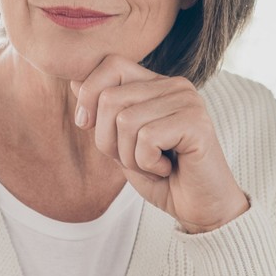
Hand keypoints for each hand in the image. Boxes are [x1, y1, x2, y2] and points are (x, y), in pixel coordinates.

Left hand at [72, 54, 250, 233]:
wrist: (201, 211)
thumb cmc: (163, 179)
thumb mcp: (121, 144)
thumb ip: (103, 114)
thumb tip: (74, 82)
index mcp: (157, 85)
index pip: (111, 64)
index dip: (89, 96)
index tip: (86, 124)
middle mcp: (175, 86)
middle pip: (110, 97)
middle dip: (108, 140)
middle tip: (135, 159)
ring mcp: (188, 101)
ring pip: (125, 120)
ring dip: (130, 156)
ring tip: (154, 165)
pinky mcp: (196, 123)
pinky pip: (146, 138)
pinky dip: (148, 164)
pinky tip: (168, 169)